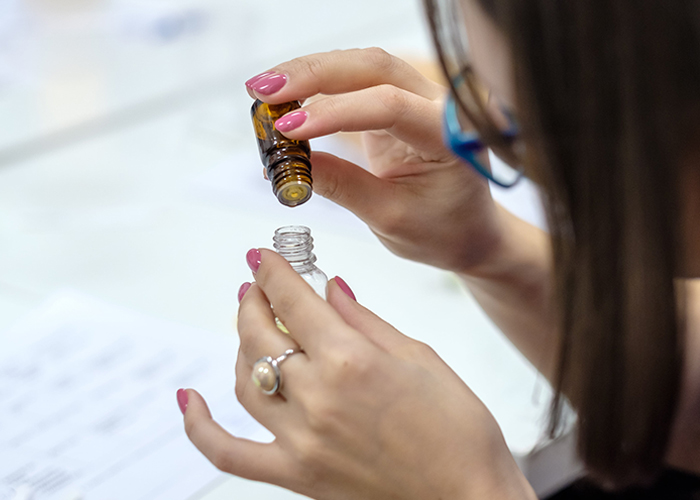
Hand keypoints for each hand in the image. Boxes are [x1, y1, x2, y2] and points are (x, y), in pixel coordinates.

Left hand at [180, 250, 534, 499]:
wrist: (468, 497)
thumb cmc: (458, 427)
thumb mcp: (419, 356)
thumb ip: (365, 320)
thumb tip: (331, 287)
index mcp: (352, 360)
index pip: (294, 300)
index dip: (274, 271)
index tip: (263, 256)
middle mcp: (318, 397)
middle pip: (261, 334)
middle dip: (253, 300)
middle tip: (256, 285)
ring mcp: (301, 440)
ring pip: (246, 380)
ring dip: (242, 345)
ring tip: (253, 325)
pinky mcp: (297, 475)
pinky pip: (229, 453)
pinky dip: (200, 427)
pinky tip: (188, 400)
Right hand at [245, 48, 505, 274]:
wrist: (467, 230)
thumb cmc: (443, 230)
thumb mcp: (389, 218)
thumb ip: (342, 186)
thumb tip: (288, 164)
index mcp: (449, 137)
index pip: (390, 106)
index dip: (336, 112)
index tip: (290, 128)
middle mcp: (438, 106)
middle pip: (374, 68)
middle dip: (314, 74)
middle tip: (264, 91)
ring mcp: (418, 99)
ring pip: (362, 67)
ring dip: (311, 74)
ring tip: (264, 93)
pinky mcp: (398, 104)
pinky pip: (356, 84)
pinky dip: (319, 89)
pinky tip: (288, 99)